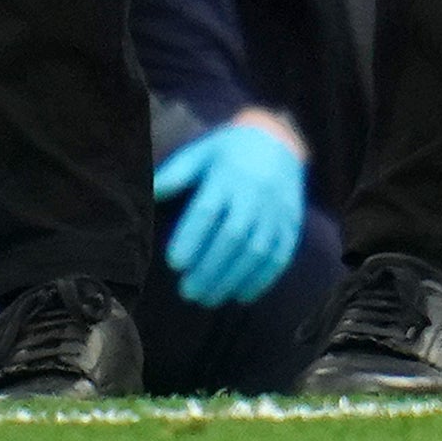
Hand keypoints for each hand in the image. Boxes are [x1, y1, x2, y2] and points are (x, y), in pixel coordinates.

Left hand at [150, 118, 306, 306]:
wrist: (278, 142)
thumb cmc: (228, 153)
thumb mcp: (201, 153)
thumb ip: (176, 174)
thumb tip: (150, 192)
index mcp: (227, 175)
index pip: (208, 210)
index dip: (191, 238)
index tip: (173, 263)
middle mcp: (255, 194)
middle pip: (233, 236)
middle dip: (209, 268)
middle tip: (187, 291)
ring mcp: (276, 211)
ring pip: (256, 251)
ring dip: (232, 279)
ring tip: (207, 298)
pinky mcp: (291, 225)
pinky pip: (280, 256)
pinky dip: (262, 280)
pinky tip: (241, 296)